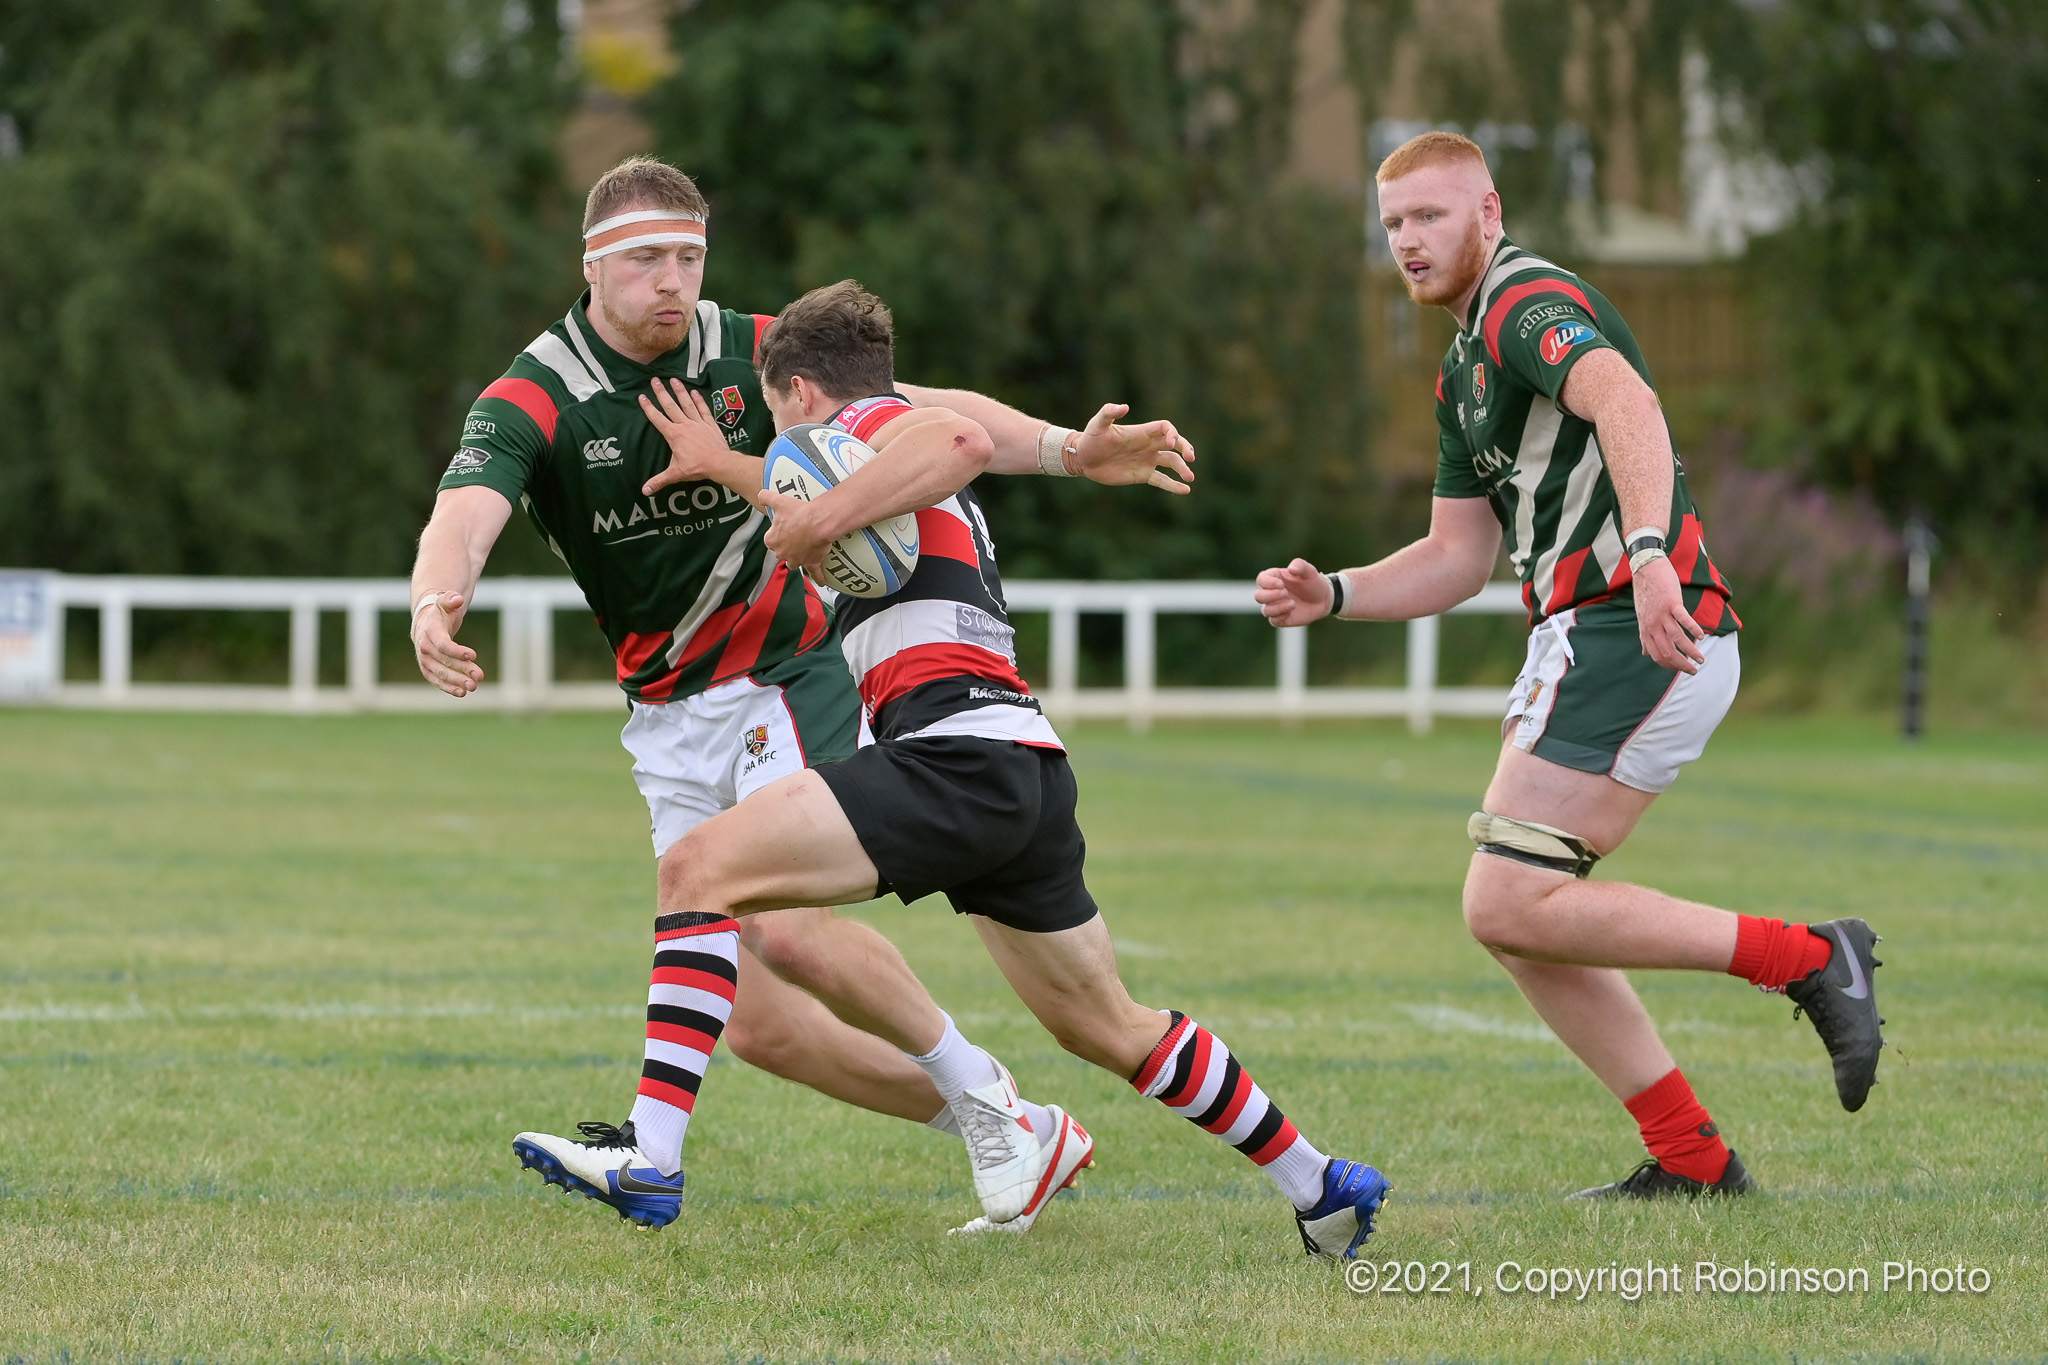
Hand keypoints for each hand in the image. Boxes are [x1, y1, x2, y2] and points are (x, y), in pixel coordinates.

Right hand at [411, 592, 483, 695]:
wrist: (425, 622)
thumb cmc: (439, 612)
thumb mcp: (445, 602)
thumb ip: (450, 599)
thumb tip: (457, 598)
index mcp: (429, 631)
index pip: (442, 644)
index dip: (457, 651)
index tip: (473, 655)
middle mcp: (424, 647)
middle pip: (445, 661)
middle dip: (463, 670)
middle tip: (480, 676)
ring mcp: (424, 660)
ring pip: (441, 673)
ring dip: (457, 682)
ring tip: (473, 687)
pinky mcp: (427, 669)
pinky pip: (436, 680)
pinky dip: (448, 687)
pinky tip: (462, 693)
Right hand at [639, 377, 732, 495]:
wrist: (720, 464)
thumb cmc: (697, 467)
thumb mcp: (675, 474)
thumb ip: (659, 481)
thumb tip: (644, 491)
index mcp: (673, 435)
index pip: (657, 419)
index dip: (648, 407)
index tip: (641, 396)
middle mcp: (684, 425)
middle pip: (670, 406)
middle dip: (661, 393)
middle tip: (654, 380)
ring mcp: (698, 423)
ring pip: (687, 404)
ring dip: (680, 391)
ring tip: (673, 379)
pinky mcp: (710, 424)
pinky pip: (703, 409)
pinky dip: (699, 400)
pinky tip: (694, 392)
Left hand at [760, 489, 833, 571]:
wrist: (817, 522)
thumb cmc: (798, 513)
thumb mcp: (779, 501)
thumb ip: (766, 497)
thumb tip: (760, 494)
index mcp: (772, 540)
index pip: (770, 539)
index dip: (777, 534)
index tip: (784, 528)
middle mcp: (782, 553)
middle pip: (782, 552)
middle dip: (787, 547)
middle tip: (796, 538)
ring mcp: (796, 560)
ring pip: (794, 563)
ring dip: (797, 559)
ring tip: (804, 554)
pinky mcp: (811, 563)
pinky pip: (814, 573)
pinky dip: (818, 577)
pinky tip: (821, 581)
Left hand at [1068, 403, 1195, 492]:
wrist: (1083, 459)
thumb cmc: (1090, 438)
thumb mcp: (1098, 424)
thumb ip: (1109, 412)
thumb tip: (1124, 407)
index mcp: (1141, 432)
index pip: (1165, 428)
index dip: (1172, 433)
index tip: (1172, 442)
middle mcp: (1148, 446)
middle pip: (1174, 444)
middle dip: (1185, 448)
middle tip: (1191, 457)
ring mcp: (1147, 461)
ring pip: (1171, 462)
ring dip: (1182, 469)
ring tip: (1190, 477)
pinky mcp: (1142, 475)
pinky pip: (1162, 480)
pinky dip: (1173, 485)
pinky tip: (1185, 490)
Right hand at [1253, 558, 1333, 626]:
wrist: (1323, 599)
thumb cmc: (1313, 582)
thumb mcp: (1310, 571)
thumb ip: (1300, 565)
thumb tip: (1291, 569)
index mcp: (1275, 578)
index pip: (1261, 579)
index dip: (1267, 583)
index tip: (1281, 584)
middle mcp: (1272, 593)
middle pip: (1258, 596)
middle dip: (1270, 596)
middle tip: (1285, 593)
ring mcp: (1275, 606)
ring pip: (1265, 610)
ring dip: (1276, 608)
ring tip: (1293, 603)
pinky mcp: (1281, 618)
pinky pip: (1273, 621)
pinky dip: (1280, 617)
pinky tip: (1291, 612)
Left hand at [1632, 556, 1705, 672]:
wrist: (1645, 569)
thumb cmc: (1646, 593)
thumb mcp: (1641, 617)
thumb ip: (1644, 636)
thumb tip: (1645, 653)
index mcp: (1645, 630)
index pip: (1656, 655)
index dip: (1669, 665)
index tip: (1681, 669)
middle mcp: (1652, 625)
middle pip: (1667, 651)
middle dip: (1681, 664)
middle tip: (1694, 671)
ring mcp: (1661, 614)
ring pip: (1677, 639)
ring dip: (1691, 651)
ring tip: (1701, 659)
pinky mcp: (1671, 603)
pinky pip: (1683, 620)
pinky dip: (1693, 629)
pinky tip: (1702, 636)